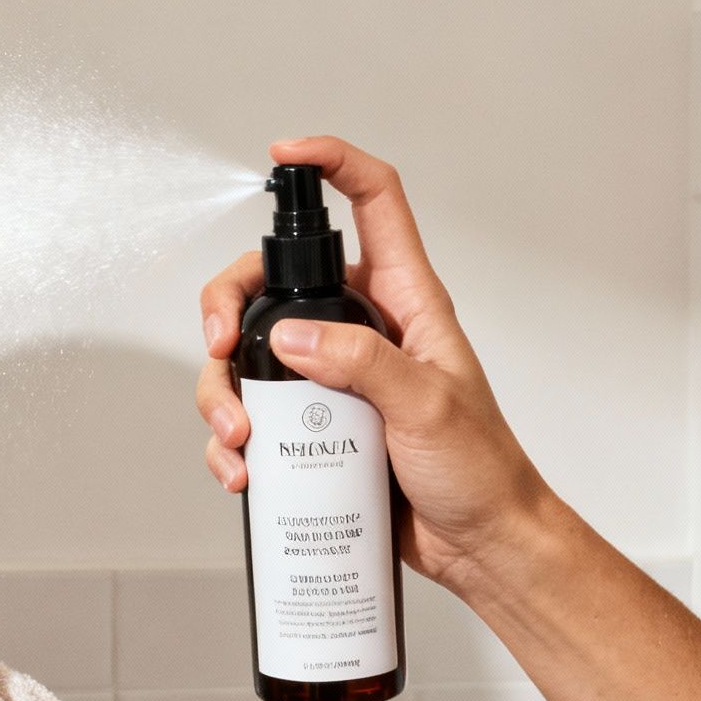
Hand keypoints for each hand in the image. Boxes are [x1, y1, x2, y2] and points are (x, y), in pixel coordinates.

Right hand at [194, 136, 553, 590]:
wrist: (480, 546)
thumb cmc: (481, 471)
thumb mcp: (428, 406)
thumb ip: (363, 362)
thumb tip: (291, 334)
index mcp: (404, 302)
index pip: (374, 204)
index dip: (332, 164)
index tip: (284, 154)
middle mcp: (362, 331)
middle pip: (273, 283)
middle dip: (228, 308)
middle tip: (220, 345)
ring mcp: (330, 380)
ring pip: (248, 357)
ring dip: (222, 393)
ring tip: (237, 440)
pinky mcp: (311, 430)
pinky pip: (252, 417)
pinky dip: (231, 444)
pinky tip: (242, 473)